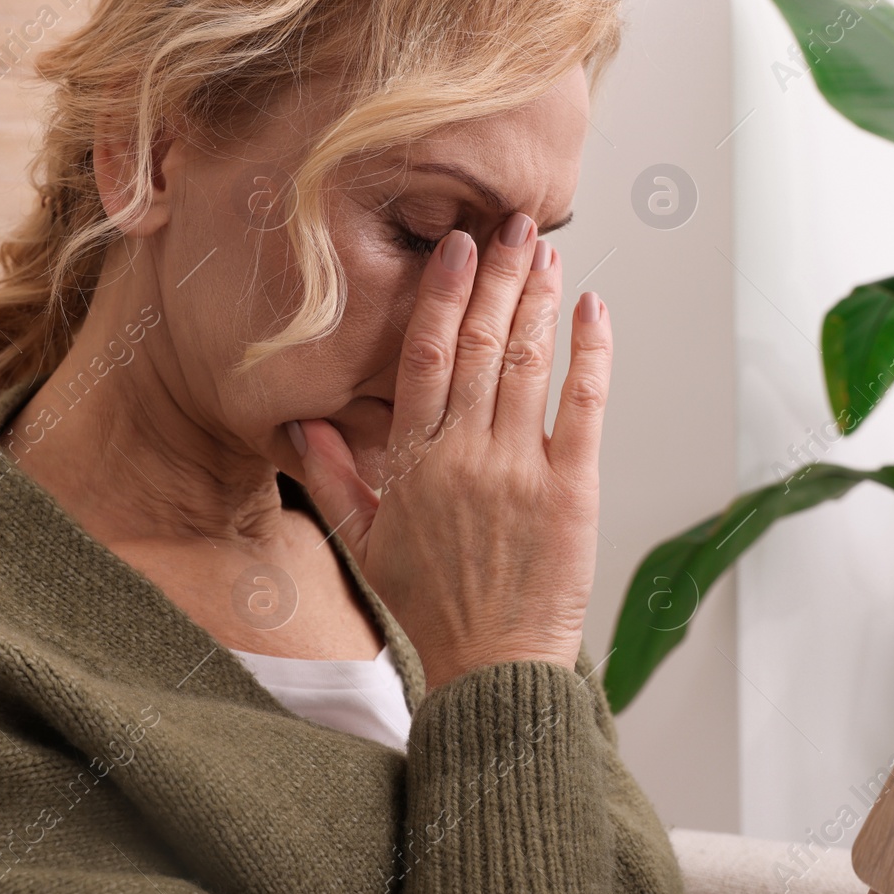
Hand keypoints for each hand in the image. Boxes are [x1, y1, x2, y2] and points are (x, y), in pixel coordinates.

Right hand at [290, 214, 610, 690]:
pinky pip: (585, 404)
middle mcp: (465, 455)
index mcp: (414, 462)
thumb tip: (301, 420)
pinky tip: (593, 309)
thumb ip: (334, 475)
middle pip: (480, 344)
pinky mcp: (572, 490)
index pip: (424, 356)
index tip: (456, 249)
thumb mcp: (365, 543)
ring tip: (545, 253)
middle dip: (497, 277)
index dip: (442, 294)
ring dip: (538, 300)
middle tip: (511, 226)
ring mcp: (521, 469)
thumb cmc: (431, 608)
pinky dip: (591, 351)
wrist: (491, 668)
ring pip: (527, 362)